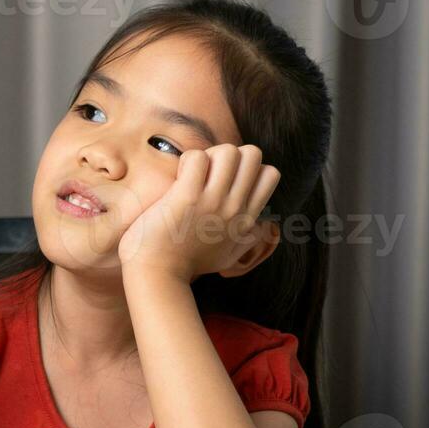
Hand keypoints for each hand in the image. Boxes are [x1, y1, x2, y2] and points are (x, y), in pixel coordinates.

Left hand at [117, 144, 279, 283]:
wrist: (158, 276)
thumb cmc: (187, 264)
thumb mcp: (229, 255)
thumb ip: (249, 238)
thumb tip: (262, 225)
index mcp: (246, 219)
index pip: (270, 174)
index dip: (247, 168)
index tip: (225, 181)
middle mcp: (235, 209)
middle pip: (252, 154)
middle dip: (228, 154)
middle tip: (206, 173)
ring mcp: (213, 202)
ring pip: (228, 151)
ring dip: (208, 155)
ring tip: (191, 175)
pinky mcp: (187, 197)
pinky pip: (197, 158)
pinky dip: (186, 161)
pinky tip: (177, 179)